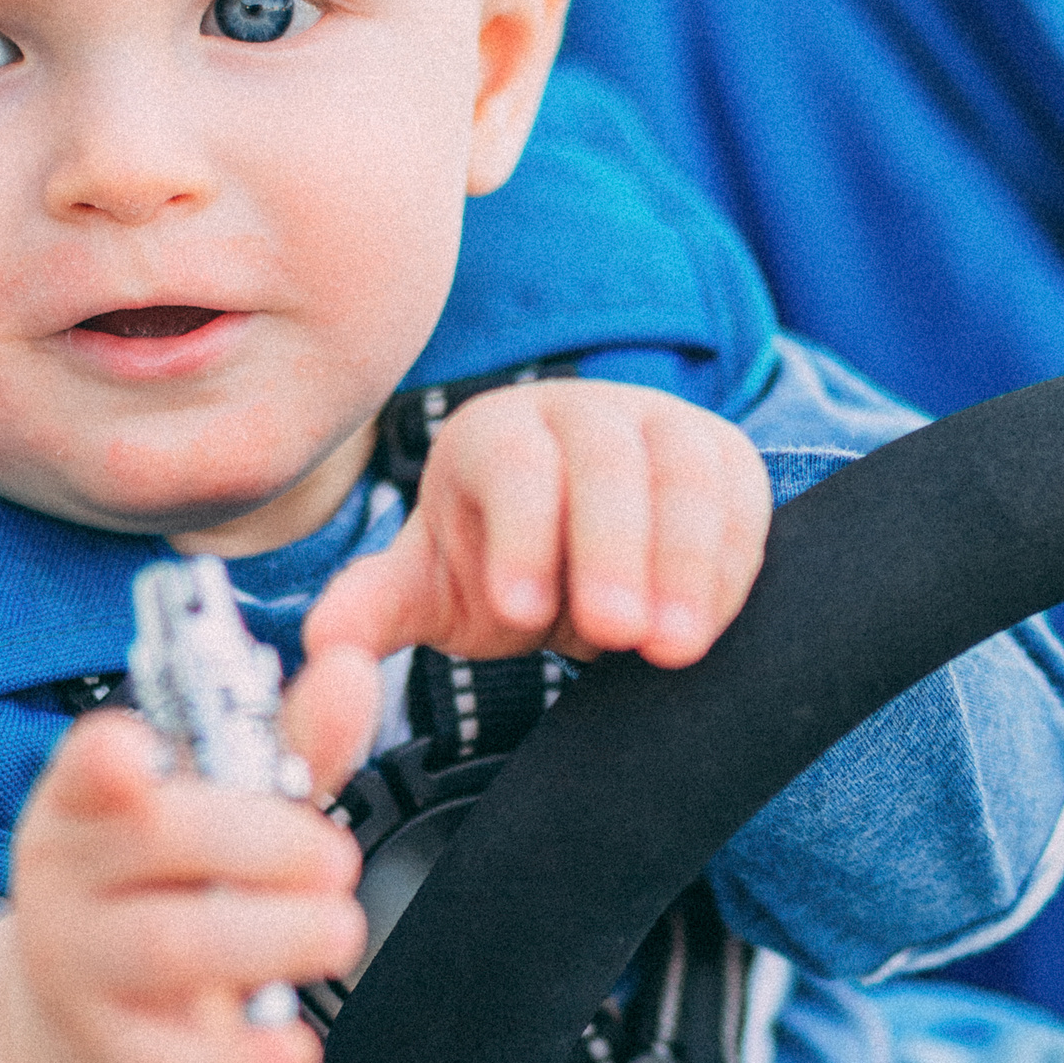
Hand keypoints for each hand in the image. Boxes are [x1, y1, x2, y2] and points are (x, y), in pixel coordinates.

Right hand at [2, 647, 380, 1062]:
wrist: (80, 1014)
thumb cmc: (163, 886)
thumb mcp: (216, 805)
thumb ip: (289, 742)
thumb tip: (352, 671)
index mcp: (88, 798)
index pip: (87, 764)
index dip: (109, 756)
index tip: (138, 752)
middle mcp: (70, 876)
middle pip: (155, 845)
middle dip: (263, 845)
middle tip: (334, 860)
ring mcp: (80, 969)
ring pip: (168, 948)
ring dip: (270, 937)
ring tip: (336, 931)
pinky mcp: (111, 1053)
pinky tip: (294, 1049)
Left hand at [304, 379, 770, 671]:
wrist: (582, 547)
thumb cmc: (502, 560)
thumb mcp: (436, 589)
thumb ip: (380, 611)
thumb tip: (322, 644)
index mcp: (495, 434)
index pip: (513, 468)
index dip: (521, 534)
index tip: (521, 610)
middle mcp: (582, 415)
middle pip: (604, 465)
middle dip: (613, 549)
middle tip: (615, 632)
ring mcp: (663, 429)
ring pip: (685, 475)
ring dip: (686, 563)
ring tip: (674, 647)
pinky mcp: (727, 461)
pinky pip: (741, 503)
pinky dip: (730, 566)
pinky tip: (710, 625)